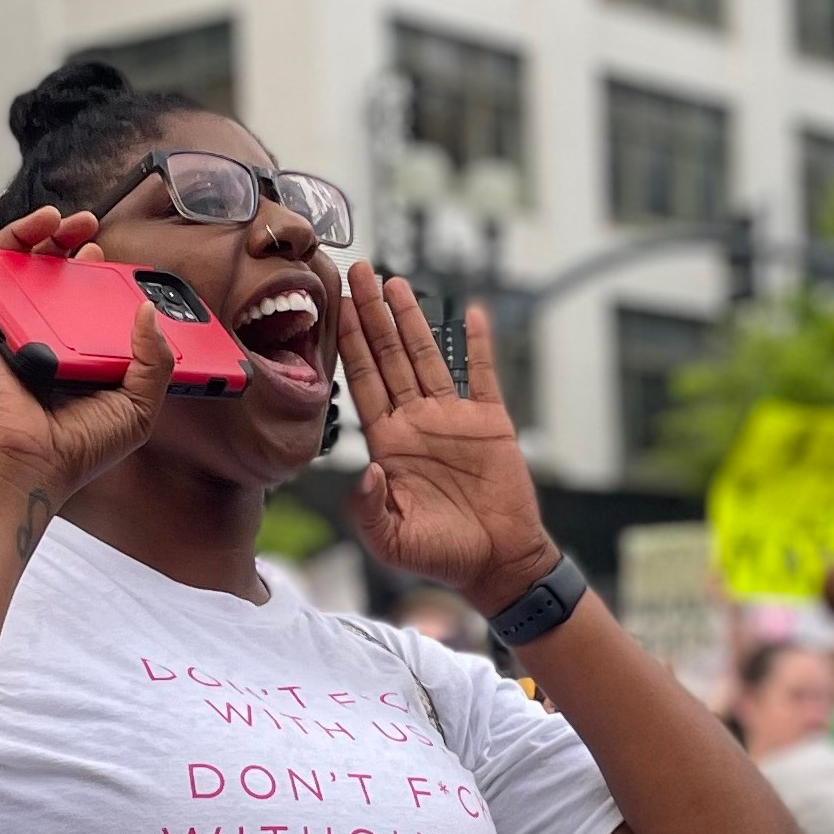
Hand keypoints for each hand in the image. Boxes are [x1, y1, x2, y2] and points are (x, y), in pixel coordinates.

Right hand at [0, 203, 173, 514]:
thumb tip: (148, 312)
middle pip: (39, 265)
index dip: (87, 262)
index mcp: (67, 345)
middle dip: (60, 235)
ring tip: (49, 217)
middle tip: (84, 222)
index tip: (102, 250)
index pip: (73, 289)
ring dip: (21, 228)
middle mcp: (31, 331)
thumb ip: (154, 360)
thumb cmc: (79, 448)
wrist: (34, 466)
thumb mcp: (138, 405)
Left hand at [332, 270, 554, 612]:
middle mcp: (415, 422)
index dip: (350, 342)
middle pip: (389, 356)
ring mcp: (452, 419)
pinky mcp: (490, 422)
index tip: (337, 304)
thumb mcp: (391, 541)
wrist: (497, 563)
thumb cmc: (441, 556)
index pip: (363, 380)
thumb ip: (368, 510)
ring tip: (397, 282)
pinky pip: (481, 375)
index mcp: (388, 443)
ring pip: (428, 356)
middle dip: (372, 314)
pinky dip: (477, 345)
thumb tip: (366, 470)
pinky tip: (470, 313)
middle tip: (359, 271)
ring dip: (413, 320)